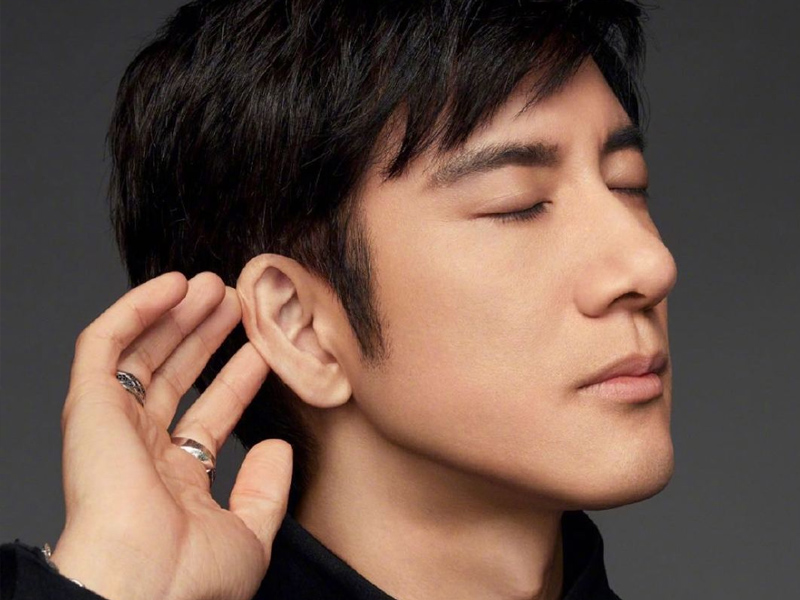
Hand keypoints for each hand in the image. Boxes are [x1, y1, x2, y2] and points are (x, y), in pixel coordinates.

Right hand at [50, 271, 291, 599]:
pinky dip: (136, 309)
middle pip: (174, 376)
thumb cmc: (189, 578)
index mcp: (172, 481)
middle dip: (206, 337)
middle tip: (236, 302)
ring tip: (213, 286)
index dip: (236, 379)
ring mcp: (113, 425)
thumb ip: (265, 489)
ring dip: (176, 315)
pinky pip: (104, 344)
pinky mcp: (87, 405)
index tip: (263, 348)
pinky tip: (172, 286)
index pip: (208, 414)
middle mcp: (139, 450)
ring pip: (141, 353)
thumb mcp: (248, 535)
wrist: (142, 586)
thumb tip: (278, 448)